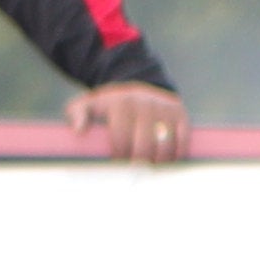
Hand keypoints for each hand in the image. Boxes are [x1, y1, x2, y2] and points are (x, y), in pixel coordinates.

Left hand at [66, 81, 189, 166]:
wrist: (139, 85)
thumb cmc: (109, 105)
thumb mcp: (88, 104)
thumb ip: (77, 114)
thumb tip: (78, 130)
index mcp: (121, 103)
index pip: (121, 137)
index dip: (119, 156)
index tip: (116, 165)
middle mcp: (144, 103)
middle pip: (144, 145)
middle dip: (138, 163)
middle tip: (134, 173)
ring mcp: (164, 107)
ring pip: (165, 144)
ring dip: (158, 162)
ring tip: (149, 170)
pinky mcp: (179, 112)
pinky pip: (183, 138)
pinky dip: (177, 154)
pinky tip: (167, 162)